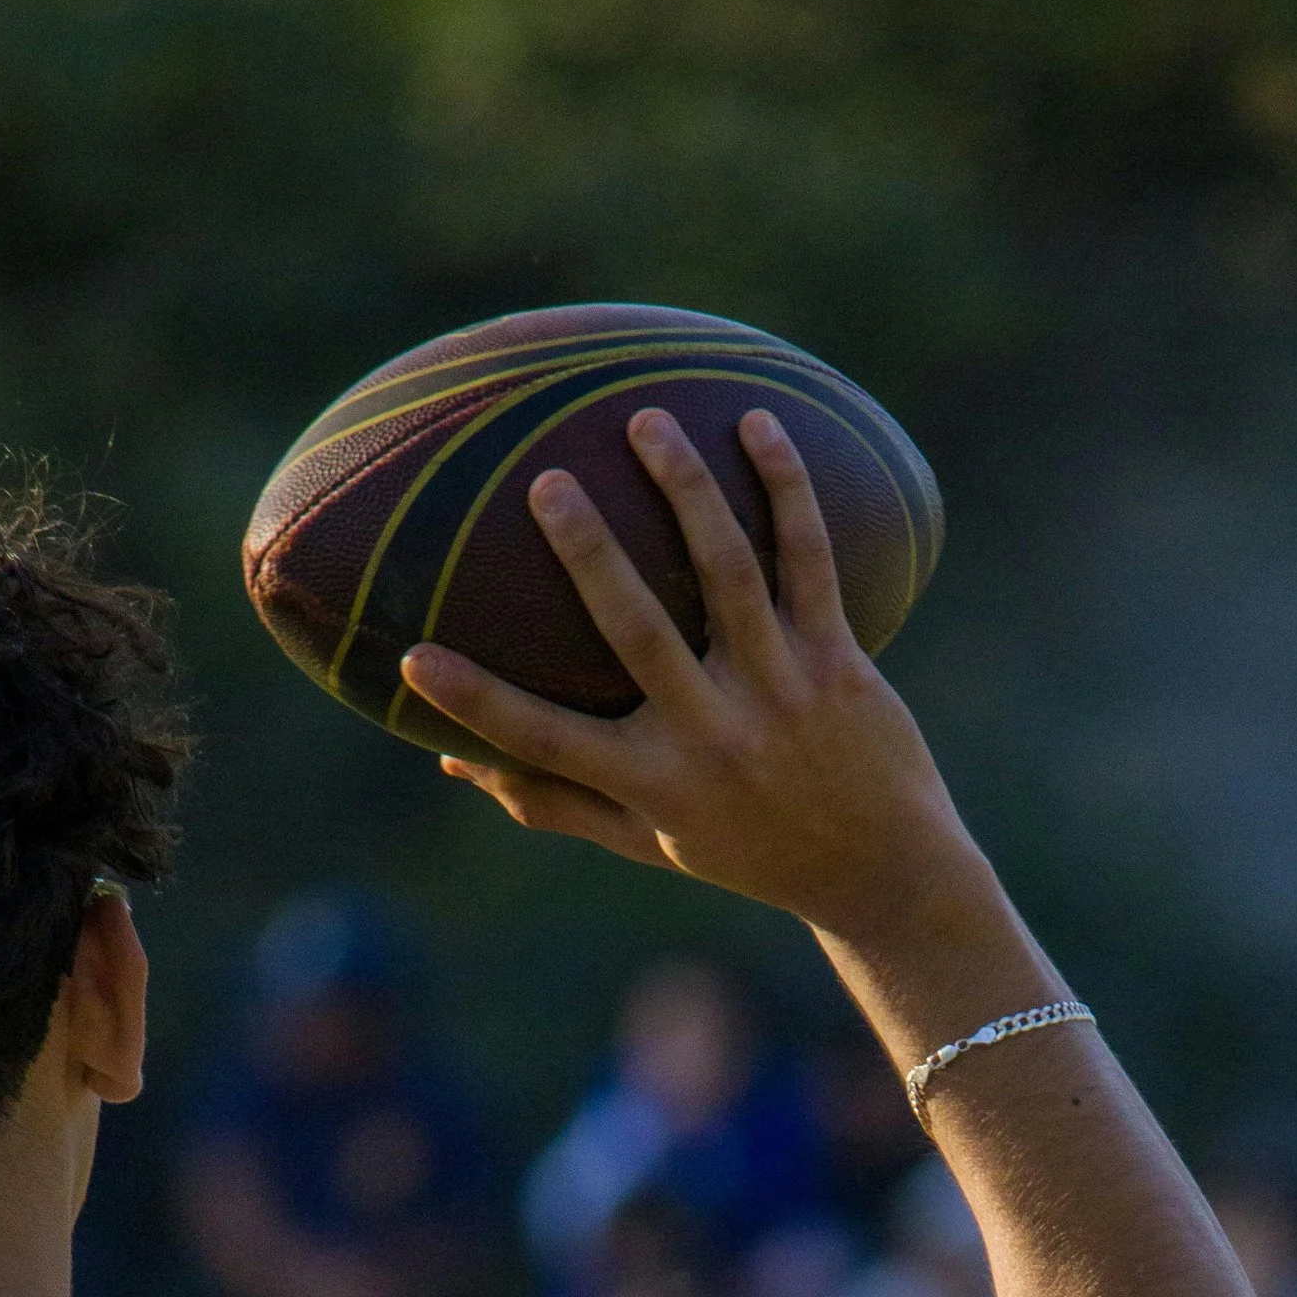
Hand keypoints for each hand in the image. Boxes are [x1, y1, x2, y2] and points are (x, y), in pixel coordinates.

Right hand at [400, 408, 979, 942]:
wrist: (885, 876)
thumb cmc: (751, 851)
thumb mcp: (653, 840)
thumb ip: (558, 799)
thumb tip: (451, 760)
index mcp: (656, 783)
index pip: (549, 742)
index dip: (478, 705)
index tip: (412, 656)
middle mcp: (714, 736)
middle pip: (638, 633)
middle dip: (589, 555)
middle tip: (544, 481)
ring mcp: (780, 693)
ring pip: (728, 575)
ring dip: (688, 491)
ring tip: (647, 420)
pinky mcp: (839, 663)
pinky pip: (810, 561)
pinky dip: (787, 490)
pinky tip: (758, 423)